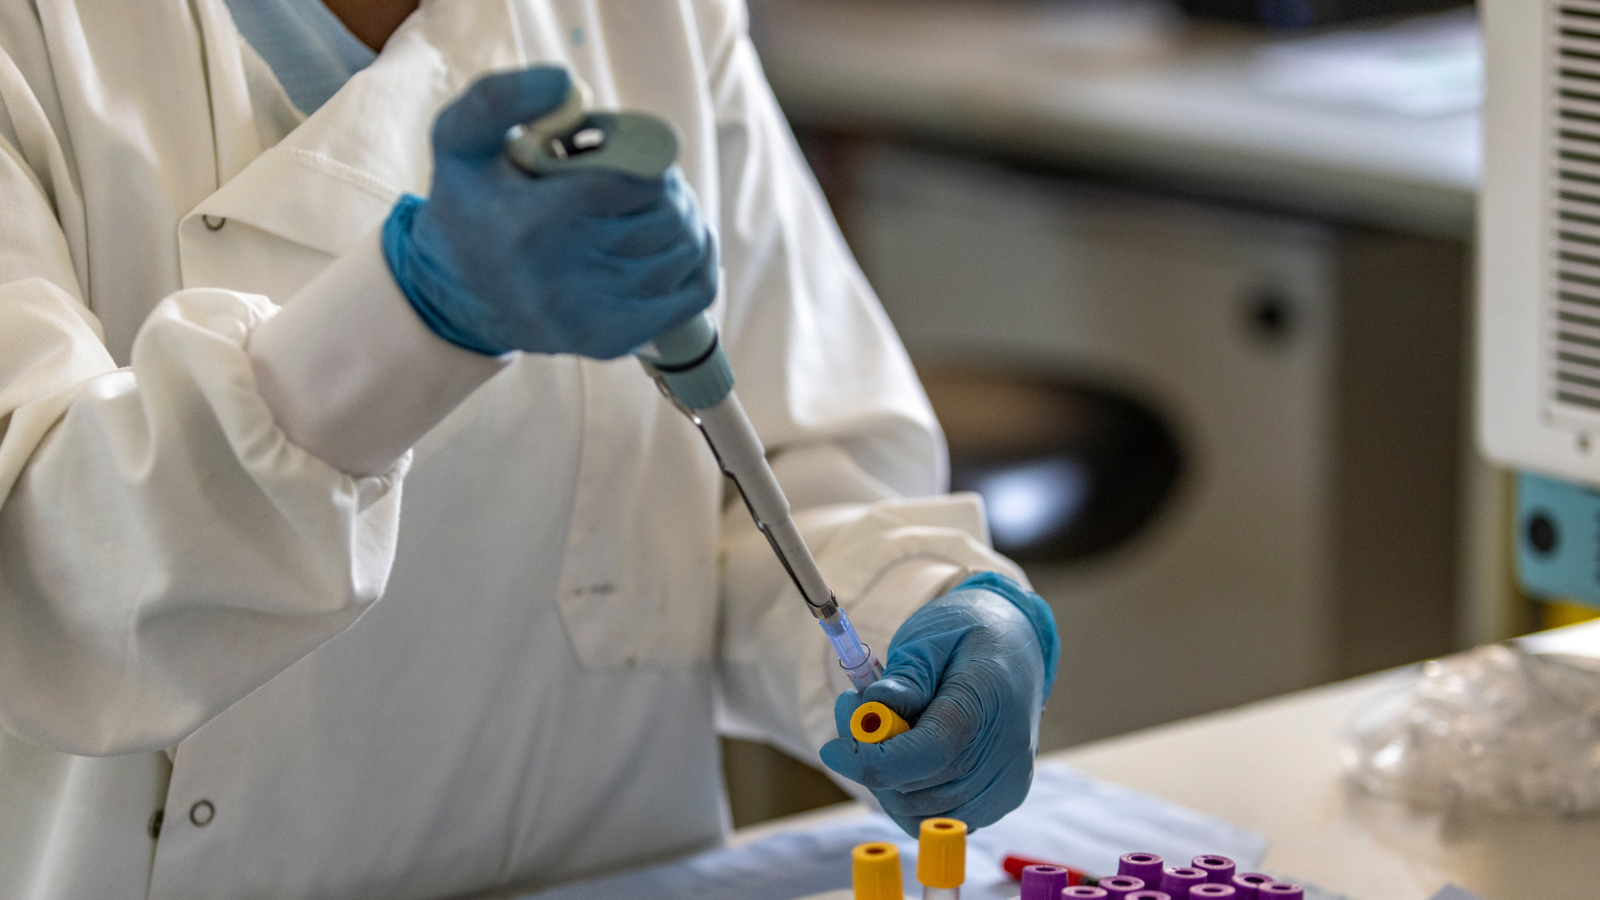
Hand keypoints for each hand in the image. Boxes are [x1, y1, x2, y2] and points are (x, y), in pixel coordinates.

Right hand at [382, 67, 716, 357]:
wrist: (453, 295)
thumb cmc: (468, 204)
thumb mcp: (459, 139)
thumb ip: (500, 98)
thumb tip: (567, 83)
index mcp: (531, 222)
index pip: (635, 178)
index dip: (647, 153)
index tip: (628, 147)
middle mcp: (562, 276)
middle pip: (667, 214)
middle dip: (668, 185)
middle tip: (649, 173)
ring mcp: (590, 315)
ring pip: (685, 251)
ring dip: (685, 217)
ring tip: (659, 205)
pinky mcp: (611, 340)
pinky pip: (691, 296)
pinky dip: (700, 261)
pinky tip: (684, 241)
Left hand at [820, 572, 1058, 833]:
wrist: (1018, 647)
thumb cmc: (968, 636)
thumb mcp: (929, 638)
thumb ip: (904, 677)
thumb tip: (872, 708)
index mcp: (986, 703)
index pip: (928, 754)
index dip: (873, 760)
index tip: (833, 749)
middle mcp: (1004, 753)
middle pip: (917, 788)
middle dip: (871, 761)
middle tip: (853, 712)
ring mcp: (1005, 783)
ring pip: (920, 812)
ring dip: (886, 780)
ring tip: (882, 729)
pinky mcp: (1001, 800)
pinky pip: (937, 816)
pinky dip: (910, 794)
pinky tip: (909, 754)